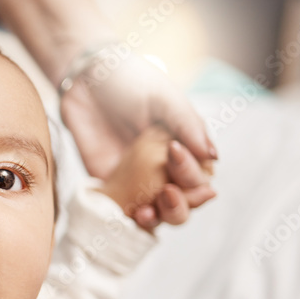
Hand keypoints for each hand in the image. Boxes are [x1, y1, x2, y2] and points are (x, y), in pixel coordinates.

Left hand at [61, 52, 216, 227]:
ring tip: (148, 211)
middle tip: (168, 193)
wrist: (86, 79)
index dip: (193, 176)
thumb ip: (187, 125)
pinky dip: (130, 219)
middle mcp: (166, 169)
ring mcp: (138, 181)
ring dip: (159, 218)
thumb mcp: (164, 98)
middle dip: (181, 205)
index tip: (174, 154)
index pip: (200, 177)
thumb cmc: (130, 82)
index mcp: (186, 149)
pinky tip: (131, 215)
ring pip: (159, 214)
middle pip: (184, 203)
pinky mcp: (111, 186)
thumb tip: (213, 157)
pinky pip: (124, 211)